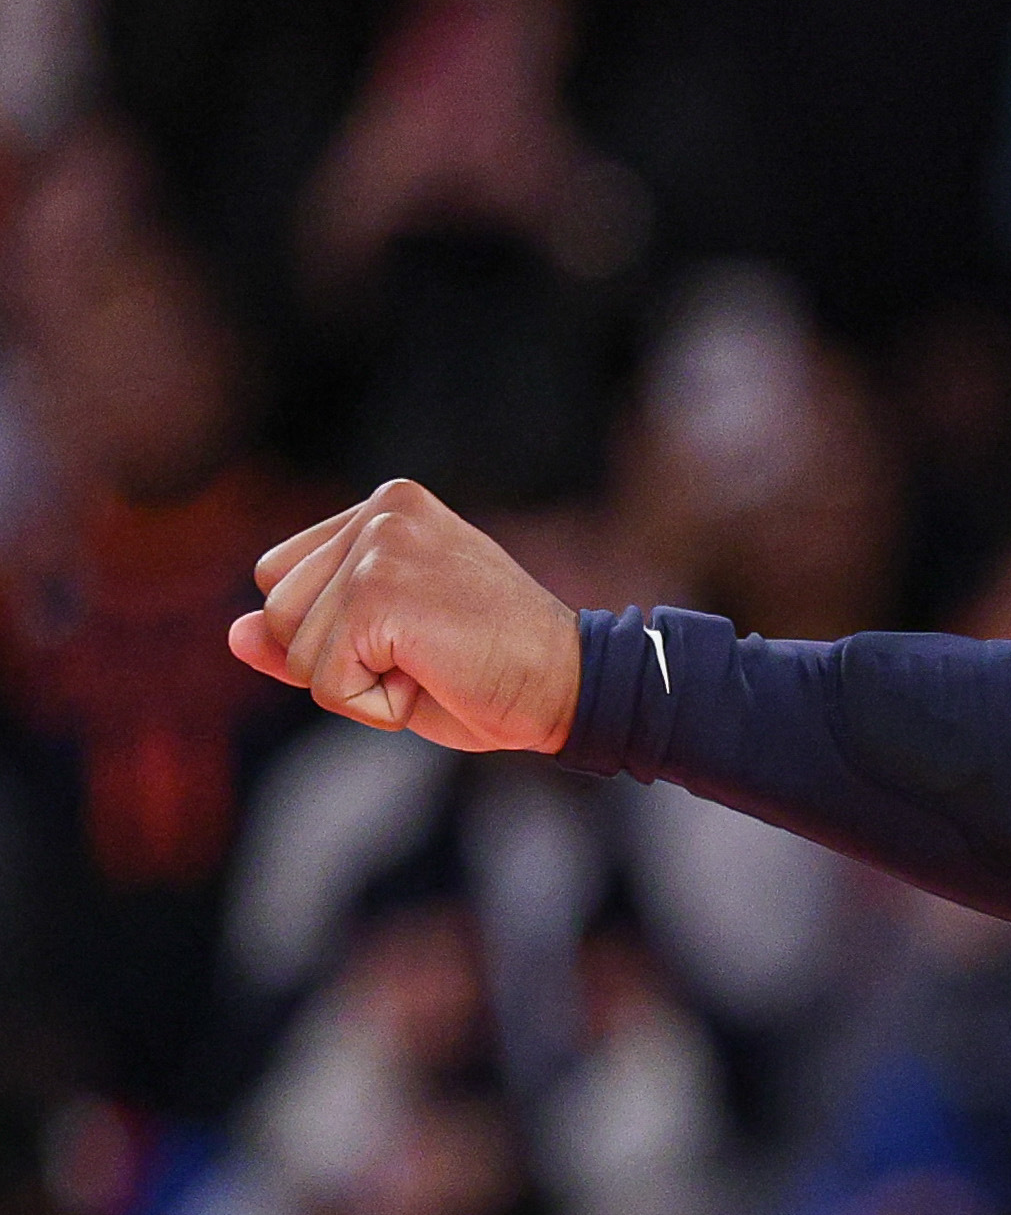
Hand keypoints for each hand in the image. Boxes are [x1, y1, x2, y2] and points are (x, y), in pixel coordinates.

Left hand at [226, 480, 581, 752]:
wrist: (575, 688)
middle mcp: (379, 512)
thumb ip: (306, 640)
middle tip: (431, 657)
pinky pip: (323, 680)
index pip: (283, 581)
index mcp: (387, 509)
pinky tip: (433, 681)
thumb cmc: (494, 673)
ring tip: (434, 667)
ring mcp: (379, 547)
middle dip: (340, 660)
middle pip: (279, 612)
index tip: (420, 637)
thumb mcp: (386, 652)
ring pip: (294, 648)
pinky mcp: (379, 591)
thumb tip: (232, 634)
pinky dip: (374, 706)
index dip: (334, 635)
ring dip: (358, 685)